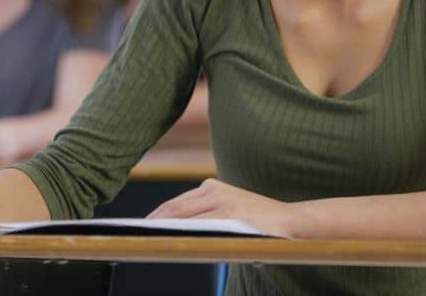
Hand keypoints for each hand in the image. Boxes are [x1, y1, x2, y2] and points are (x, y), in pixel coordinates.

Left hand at [147, 178, 294, 237]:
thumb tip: (175, 230)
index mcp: (211, 187)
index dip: (156, 215)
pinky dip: (182, 231)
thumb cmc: (256, 221)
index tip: (142, 226)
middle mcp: (213, 189)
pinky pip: (198, 224)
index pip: (175, 203)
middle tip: (137, 233)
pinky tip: (171, 239)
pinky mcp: (228, 213)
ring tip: (148, 238)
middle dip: (154, 221)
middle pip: (174, 208)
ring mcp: (220, 201)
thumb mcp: (228, 211)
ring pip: (183, 216)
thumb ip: (204, 215)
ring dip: (164, 228)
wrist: (288, 220)